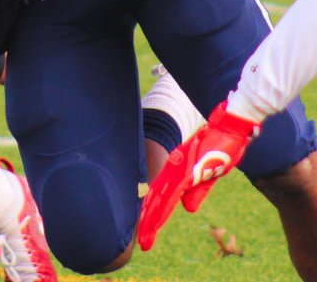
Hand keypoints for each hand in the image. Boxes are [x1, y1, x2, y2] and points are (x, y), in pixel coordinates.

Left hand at [138, 101, 259, 250]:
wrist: (230, 128)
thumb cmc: (222, 149)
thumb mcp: (209, 176)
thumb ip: (197, 192)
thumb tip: (187, 209)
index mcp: (178, 172)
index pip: (161, 197)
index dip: (153, 214)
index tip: (146, 233)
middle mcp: (173, 170)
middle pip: (155, 199)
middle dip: (148, 222)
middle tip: (141, 243)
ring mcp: (178, 169)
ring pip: (159, 197)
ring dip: (151, 218)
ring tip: (143, 238)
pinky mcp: (187, 169)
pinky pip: (171, 192)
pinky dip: (162, 207)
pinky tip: (155, 220)